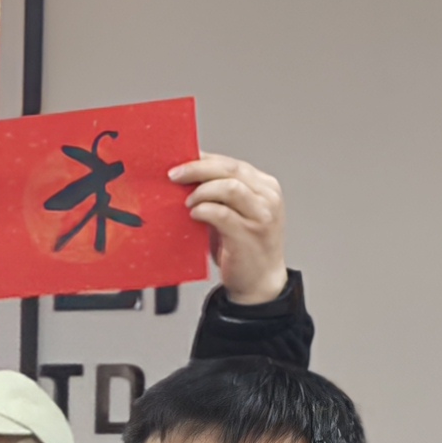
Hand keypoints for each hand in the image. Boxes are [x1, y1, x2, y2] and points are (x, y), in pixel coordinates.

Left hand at [170, 155, 286, 304]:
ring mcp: (261, 216)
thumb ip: (220, 194)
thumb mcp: (236, 213)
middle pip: (230, 170)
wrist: (259, 283)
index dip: (203, 159)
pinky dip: (203, 210)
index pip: (231, 163)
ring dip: (202, 191)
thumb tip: (187, 176)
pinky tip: (193, 215)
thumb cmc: (243, 247)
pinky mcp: (248, 235)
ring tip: (187, 202)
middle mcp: (267, 198)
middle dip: (197, 169)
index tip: (179, 161)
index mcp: (265, 187)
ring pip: (229, 187)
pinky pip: (222, 214)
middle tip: (174, 175)